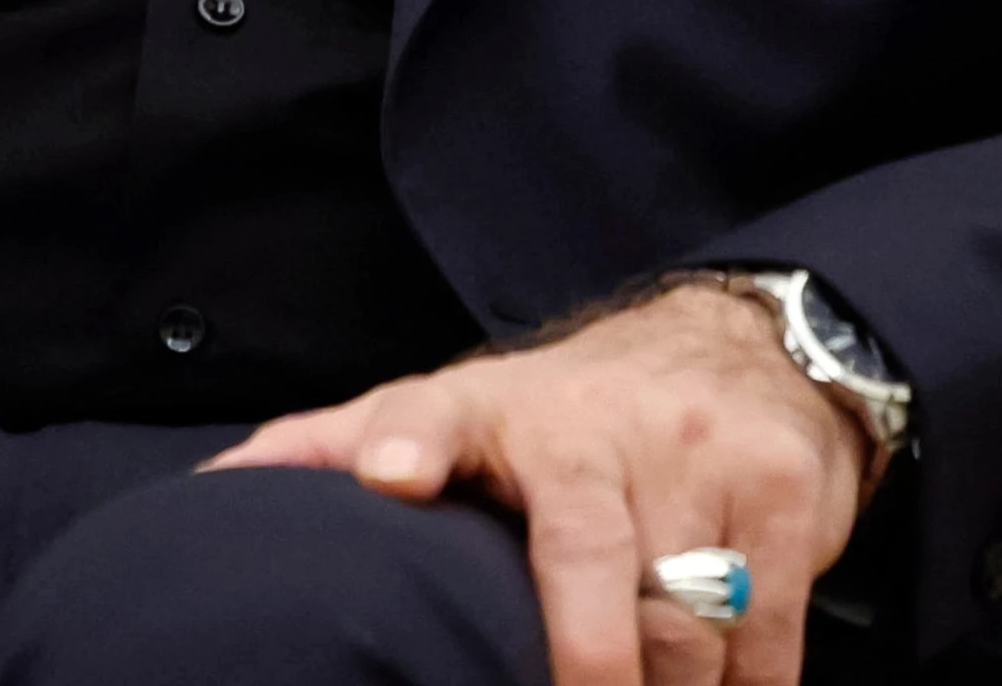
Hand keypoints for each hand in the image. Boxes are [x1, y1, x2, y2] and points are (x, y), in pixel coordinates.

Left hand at [207, 282, 873, 685]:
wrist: (739, 346)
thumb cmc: (566, 414)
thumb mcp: (455, 408)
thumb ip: (339, 446)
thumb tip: (218, 488)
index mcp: (490, 406)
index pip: (434, 407)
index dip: (409, 440)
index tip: (390, 474)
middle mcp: (596, 427)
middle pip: (586, 564)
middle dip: (582, 660)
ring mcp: (699, 460)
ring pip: (683, 625)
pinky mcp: (783, 499)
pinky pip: (767, 638)